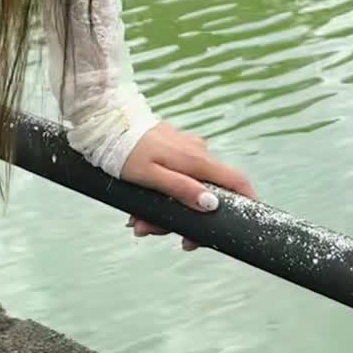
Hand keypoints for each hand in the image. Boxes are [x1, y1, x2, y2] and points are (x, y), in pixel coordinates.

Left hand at [120, 120, 256, 251]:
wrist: (105, 121)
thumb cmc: (125, 151)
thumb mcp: (151, 176)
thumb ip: (182, 189)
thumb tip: (212, 204)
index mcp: (196, 159)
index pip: (235, 181)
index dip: (247, 203)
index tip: (246, 225)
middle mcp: (196, 152)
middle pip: (205, 194)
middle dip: (182, 219)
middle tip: (151, 231)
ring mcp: (184, 148)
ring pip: (185, 189)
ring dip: (164, 211)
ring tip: (136, 222)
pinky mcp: (171, 148)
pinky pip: (173, 178)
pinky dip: (160, 195)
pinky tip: (137, 208)